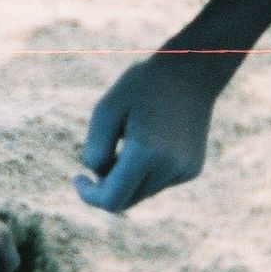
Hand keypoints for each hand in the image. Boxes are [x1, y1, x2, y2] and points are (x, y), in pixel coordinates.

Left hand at [74, 54, 214, 212]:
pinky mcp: (192, 169)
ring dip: (127, 177)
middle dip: (107, 186)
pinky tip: (152, 140)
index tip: (78, 177)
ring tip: (131, 139)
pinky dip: (147, 171)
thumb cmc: (142, 87)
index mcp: (147, 153)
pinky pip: (159, 182)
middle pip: (126, 200)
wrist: (192, 71)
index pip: (112, 200)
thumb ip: (96, 149)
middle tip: (101, 156)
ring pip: (142, 193)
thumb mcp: (106, 110)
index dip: (89, 196)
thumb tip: (99, 178)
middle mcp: (170, 168)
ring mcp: (184, 171)